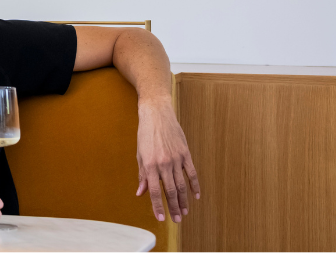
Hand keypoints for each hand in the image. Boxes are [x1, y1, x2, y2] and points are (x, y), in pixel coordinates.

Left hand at [136, 100, 200, 222]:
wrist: (157, 114)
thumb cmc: (145, 135)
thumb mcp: (140, 154)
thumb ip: (142, 175)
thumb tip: (140, 193)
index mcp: (150, 165)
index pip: (154, 191)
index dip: (157, 206)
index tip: (161, 218)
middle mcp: (163, 163)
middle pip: (170, 191)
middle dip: (173, 208)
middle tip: (176, 220)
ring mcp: (176, 159)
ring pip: (182, 185)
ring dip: (183, 201)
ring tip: (184, 212)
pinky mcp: (185, 154)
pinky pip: (192, 173)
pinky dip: (195, 186)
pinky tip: (196, 196)